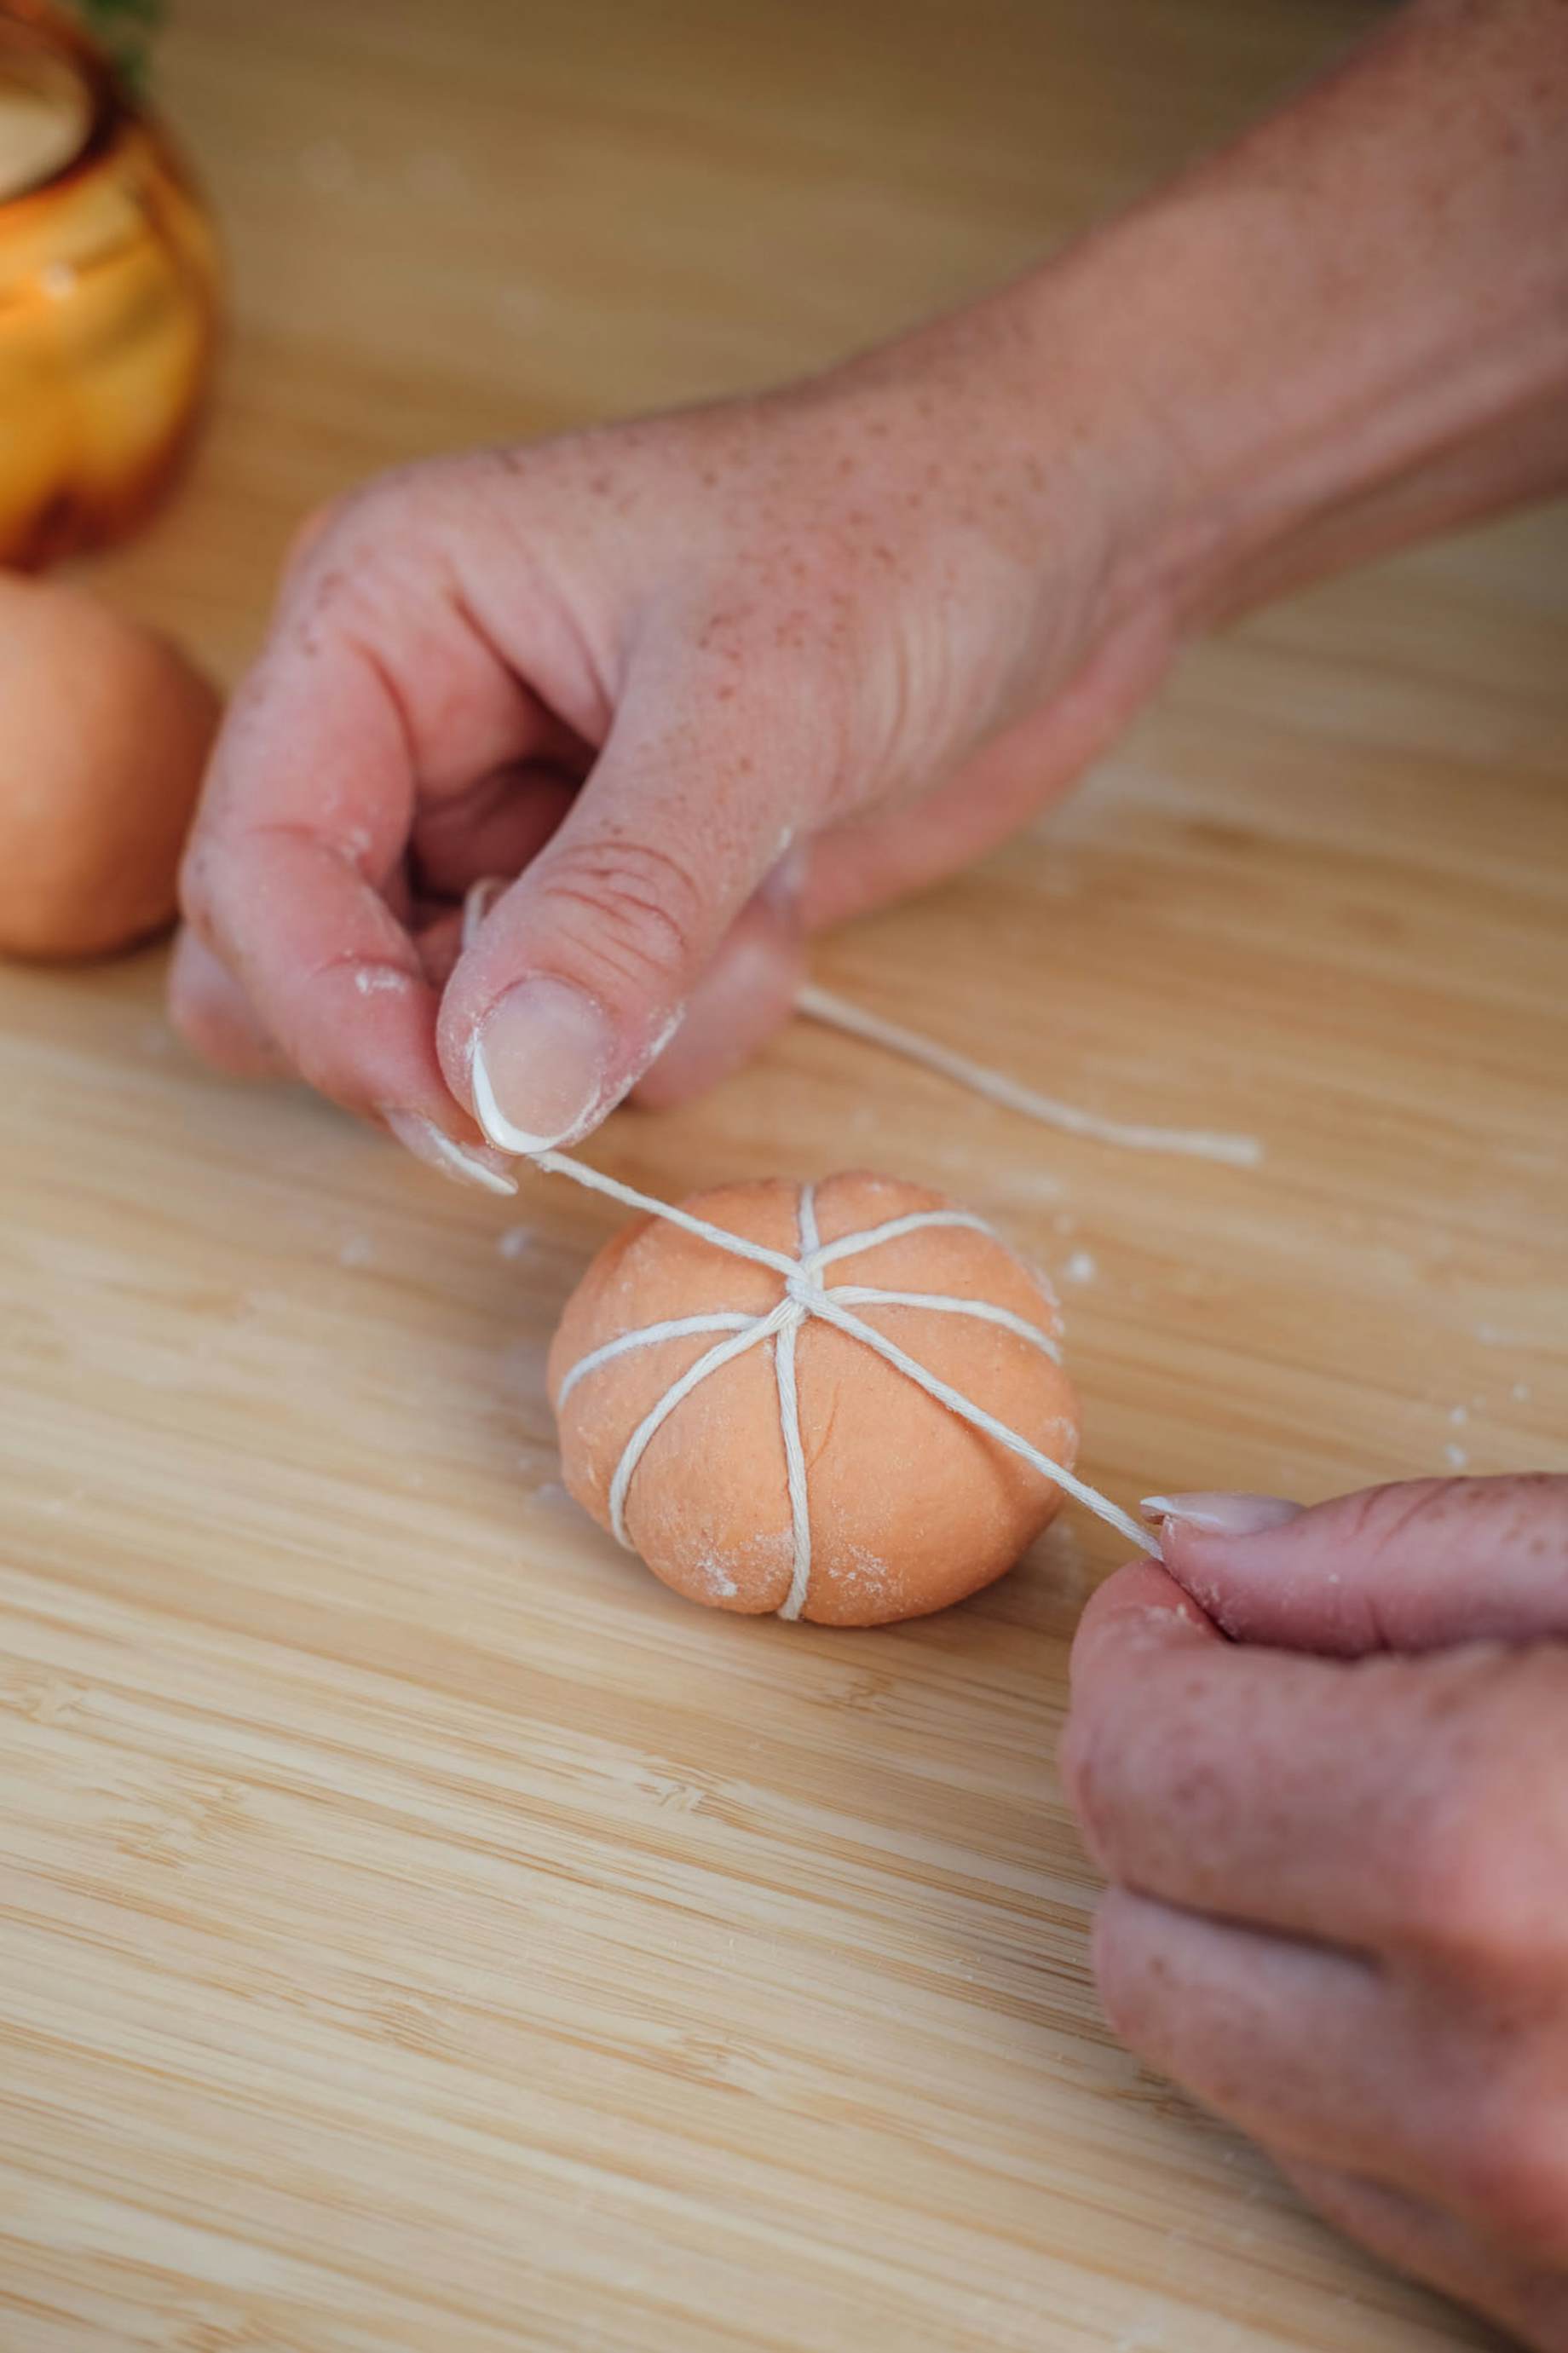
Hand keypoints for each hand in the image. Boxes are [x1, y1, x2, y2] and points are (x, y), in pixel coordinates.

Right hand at [171, 349, 1178, 1182]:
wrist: (1074, 532)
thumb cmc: (915, 529)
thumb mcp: (761, 712)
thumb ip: (621, 908)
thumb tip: (496, 1091)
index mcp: (384, 614)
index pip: (256, 860)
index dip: (331, 1010)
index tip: (460, 1114)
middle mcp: (421, 724)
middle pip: (319, 969)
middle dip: (458, 1040)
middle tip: (604, 1041)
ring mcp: (520, 819)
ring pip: (461, 1031)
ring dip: (609, 1031)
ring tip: (750, 912)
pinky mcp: (616, 897)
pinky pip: (581, 1041)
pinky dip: (685, 1024)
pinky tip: (783, 910)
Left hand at [1062, 1476, 1567, 2348]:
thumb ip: (1395, 1558)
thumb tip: (1202, 1553)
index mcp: (1479, 1863)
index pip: (1130, 1763)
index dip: (1143, 1657)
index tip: (1194, 1614)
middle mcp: (1480, 2092)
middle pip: (1132, 1936)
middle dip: (1178, 1798)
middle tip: (1307, 1717)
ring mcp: (1520, 2236)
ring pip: (1213, 2071)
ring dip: (1260, 1943)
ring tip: (1431, 1848)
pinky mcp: (1546, 2318)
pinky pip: (1346, 2182)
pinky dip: (1361, 2066)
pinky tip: (1490, 1972)